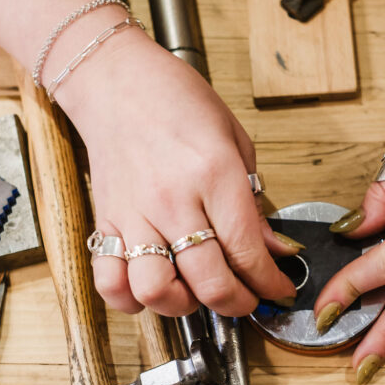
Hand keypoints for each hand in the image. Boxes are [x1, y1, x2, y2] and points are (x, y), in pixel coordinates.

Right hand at [60, 29, 297, 316]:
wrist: (115, 78)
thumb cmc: (177, 100)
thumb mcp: (235, 141)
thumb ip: (253, 202)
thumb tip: (273, 249)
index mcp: (214, 174)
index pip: (247, 250)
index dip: (269, 283)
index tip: (278, 290)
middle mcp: (173, 199)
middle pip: (208, 281)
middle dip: (237, 303)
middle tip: (246, 299)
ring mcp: (134, 214)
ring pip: (156, 290)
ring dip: (183, 306)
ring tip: (197, 294)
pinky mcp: (106, 221)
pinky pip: (110, 281)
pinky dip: (130, 300)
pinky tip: (153, 289)